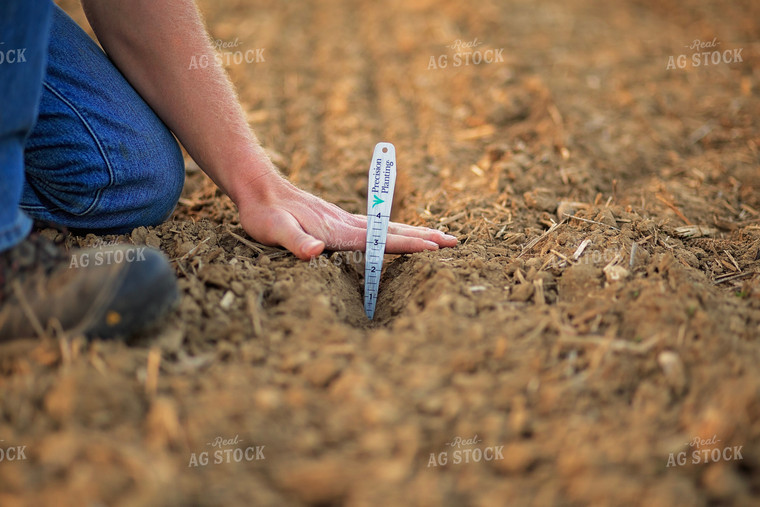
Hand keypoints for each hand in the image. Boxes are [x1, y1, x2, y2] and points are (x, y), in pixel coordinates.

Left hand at [237, 174, 457, 259]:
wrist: (258, 187)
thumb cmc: (264, 214)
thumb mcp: (273, 231)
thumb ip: (295, 242)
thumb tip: (314, 252)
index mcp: (338, 232)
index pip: (380, 240)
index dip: (408, 245)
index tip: (435, 247)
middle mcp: (347, 224)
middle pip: (393, 231)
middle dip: (424, 237)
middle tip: (454, 242)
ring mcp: (344, 220)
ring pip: (387, 228)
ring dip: (415, 233)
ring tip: (439, 237)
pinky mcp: (338, 220)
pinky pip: (376, 227)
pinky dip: (396, 231)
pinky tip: (399, 234)